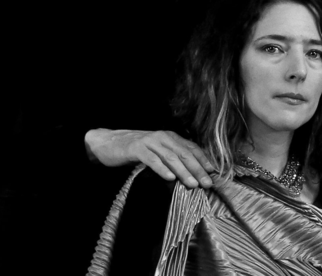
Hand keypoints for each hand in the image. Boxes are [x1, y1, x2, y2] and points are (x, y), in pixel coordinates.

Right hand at [85, 129, 214, 188]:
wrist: (109, 142)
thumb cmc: (136, 150)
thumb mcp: (157, 151)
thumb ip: (171, 158)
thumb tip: (191, 174)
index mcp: (170, 137)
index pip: (191, 148)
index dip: (203, 160)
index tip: (212, 173)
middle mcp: (163, 136)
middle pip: (184, 153)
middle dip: (197, 169)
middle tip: (206, 184)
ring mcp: (150, 141)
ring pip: (171, 157)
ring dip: (183, 171)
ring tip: (192, 184)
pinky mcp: (137, 148)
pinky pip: (152, 159)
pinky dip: (162, 169)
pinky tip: (170, 178)